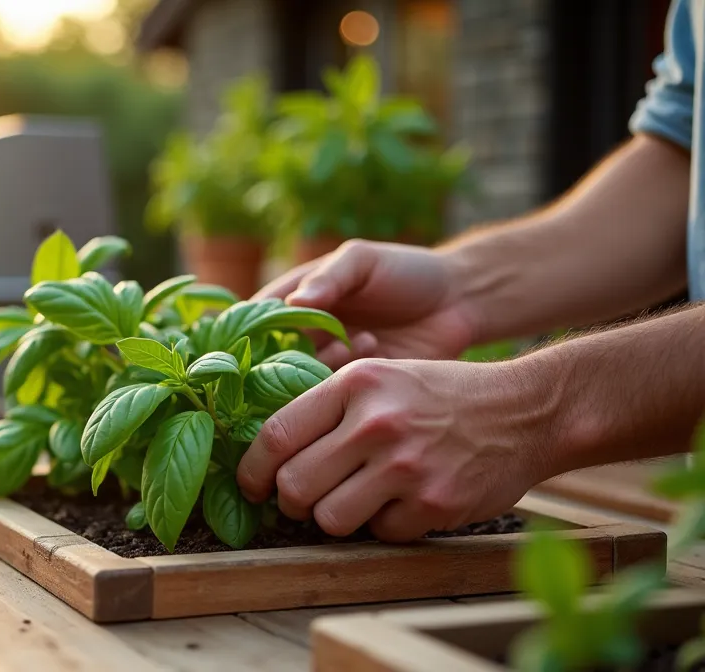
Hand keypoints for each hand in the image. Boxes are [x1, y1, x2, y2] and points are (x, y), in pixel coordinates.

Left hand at [236, 358, 548, 541]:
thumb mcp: (380, 379)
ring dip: (336, 519)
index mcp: (354, 384)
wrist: (526, 410)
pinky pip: (380, 534)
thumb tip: (266, 457)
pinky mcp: (434, 502)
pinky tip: (405, 502)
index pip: (275, 436)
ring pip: (329, 519)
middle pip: (294, 486)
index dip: (251, 471)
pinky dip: (386, 526)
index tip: (251, 487)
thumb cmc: (440, 396)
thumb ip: (326, 408)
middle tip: (304, 501)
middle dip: (291, 503)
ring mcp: (406, 464)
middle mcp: (375, 422)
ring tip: (356, 500)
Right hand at [256, 240, 478, 368]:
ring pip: (297, 379)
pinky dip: (344, 377)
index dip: (248, 328)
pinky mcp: (352, 389)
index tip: (259, 332)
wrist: (459, 302)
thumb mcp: (363, 260)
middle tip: (313, 341)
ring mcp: (327, 362)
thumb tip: (295, 303)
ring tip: (353, 339)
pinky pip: (331, 396)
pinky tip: (374, 346)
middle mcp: (303, 335)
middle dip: (284, 353)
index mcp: (295, 300)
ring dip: (319, 362)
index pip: (253, 318)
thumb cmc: (406, 271)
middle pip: (268, 356)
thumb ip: (329, 278)